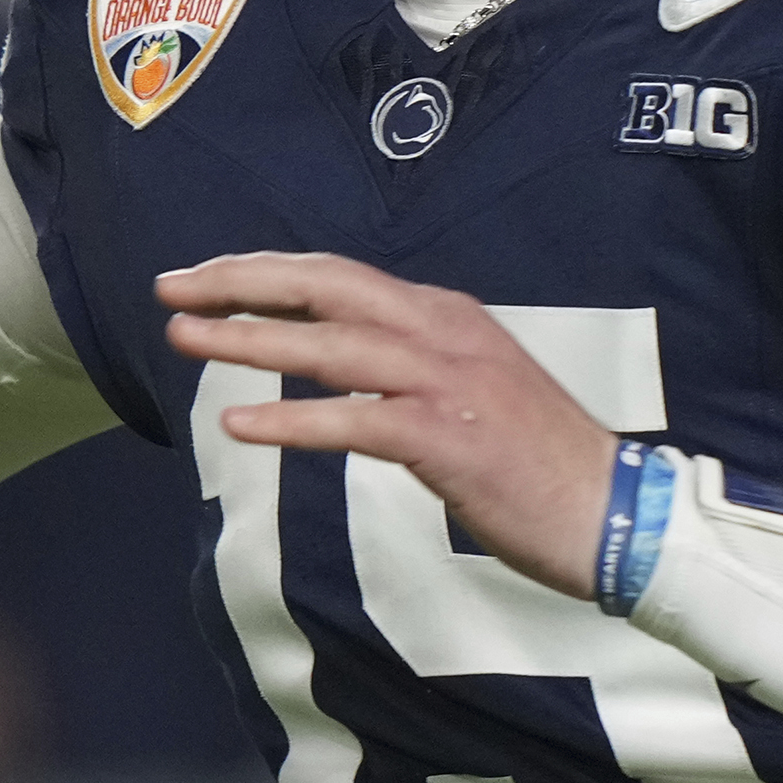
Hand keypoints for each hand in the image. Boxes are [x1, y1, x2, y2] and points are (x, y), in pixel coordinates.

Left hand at [160, 253, 617, 597]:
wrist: (613, 510)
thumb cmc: (538, 462)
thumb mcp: (472, 389)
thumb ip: (411, 366)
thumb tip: (343, 362)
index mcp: (446, 316)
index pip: (340, 276)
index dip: (267, 272)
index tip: (205, 278)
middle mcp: (442, 332)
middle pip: (324, 286)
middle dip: (240, 281)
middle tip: (170, 287)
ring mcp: (445, 382)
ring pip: (328, 344)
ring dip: (247, 338)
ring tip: (181, 338)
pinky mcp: (446, 438)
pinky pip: (353, 422)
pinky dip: (291, 418)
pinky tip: (239, 423)